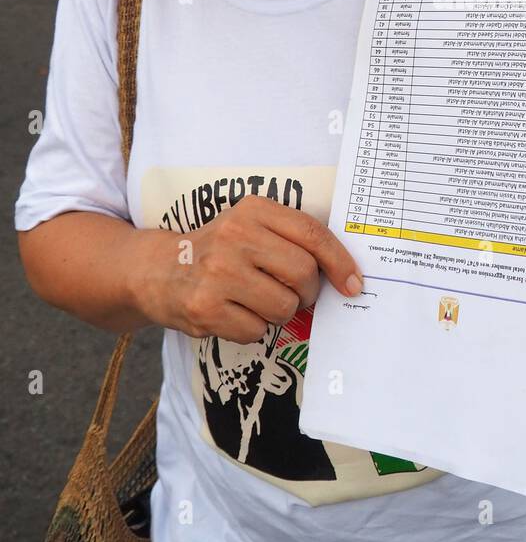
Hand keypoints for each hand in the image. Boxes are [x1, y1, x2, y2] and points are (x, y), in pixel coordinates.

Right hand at [143, 195, 361, 343]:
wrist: (156, 270)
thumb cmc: (218, 250)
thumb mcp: (250, 226)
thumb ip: (291, 240)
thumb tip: (344, 276)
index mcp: (253, 210)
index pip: (312, 234)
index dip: (340, 262)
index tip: (353, 284)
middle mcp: (235, 236)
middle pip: (303, 273)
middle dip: (306, 292)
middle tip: (292, 293)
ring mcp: (219, 272)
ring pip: (284, 306)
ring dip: (279, 312)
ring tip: (256, 301)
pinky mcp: (205, 308)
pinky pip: (256, 331)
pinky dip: (252, 329)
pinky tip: (233, 313)